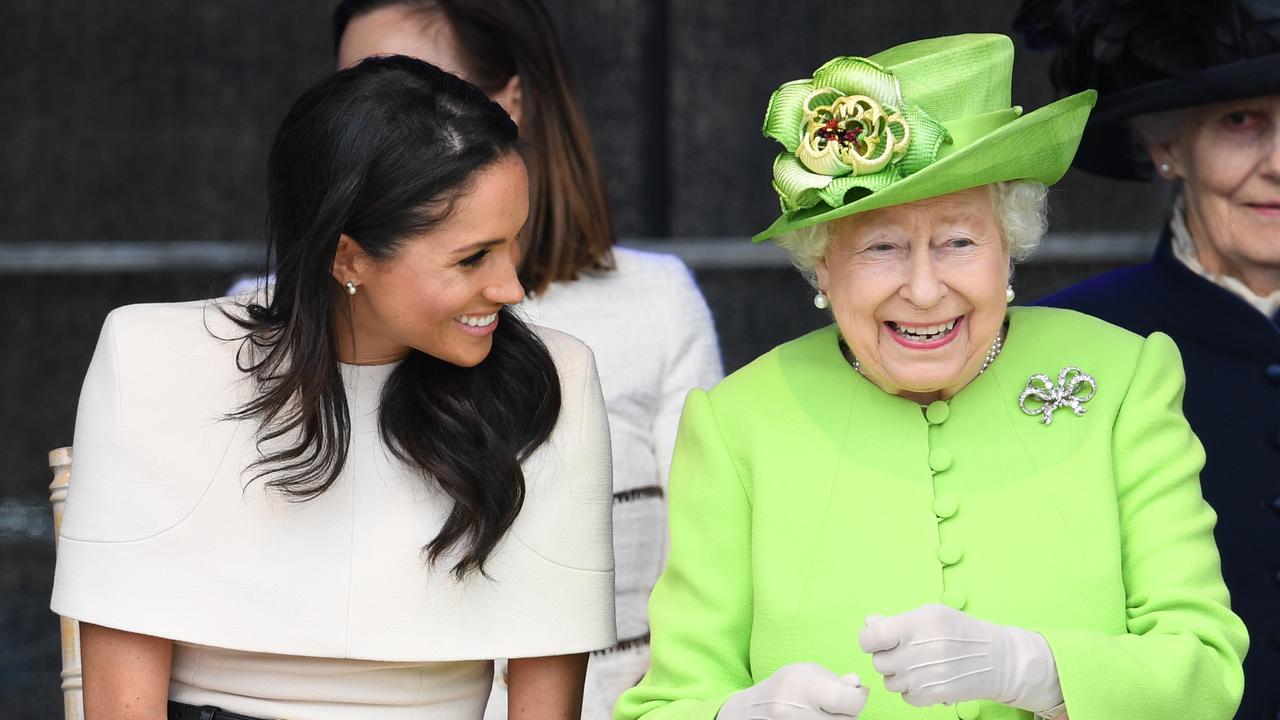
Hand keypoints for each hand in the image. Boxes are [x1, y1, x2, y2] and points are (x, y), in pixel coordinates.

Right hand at [717, 663, 868, 719]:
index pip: (849, 701)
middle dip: (848, 712)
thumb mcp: (802, 672)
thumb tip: (857, 685)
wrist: (747, 713)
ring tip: (823, 712)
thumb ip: (831, 678)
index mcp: (801, 687)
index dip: (858, 697)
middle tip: (836, 704)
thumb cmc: (779, 688)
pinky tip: (816, 719)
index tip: (855, 693)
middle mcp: (797, 712)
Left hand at [857, 604, 1062, 712]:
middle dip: (887, 657)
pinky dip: (912, 690)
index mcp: (915, 625)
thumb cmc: (961, 631)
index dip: (870, 639)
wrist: (997, 659)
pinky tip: (928, 677)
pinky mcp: (933, 696)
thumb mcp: (931, 614)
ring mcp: (925, 676)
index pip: (870, 638)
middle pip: (878, 662)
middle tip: (906, 651)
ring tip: (919, 664)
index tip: (879, 639)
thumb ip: (897, 620)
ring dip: (899, 675)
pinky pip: (905, 697)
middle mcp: (918, 651)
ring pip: (889, 682)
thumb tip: (869, 623)